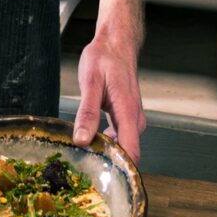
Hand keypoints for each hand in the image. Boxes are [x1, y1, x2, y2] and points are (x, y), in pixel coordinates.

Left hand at [72, 0, 145, 163]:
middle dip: (107, 161)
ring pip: (123, 146)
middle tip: (82, 161)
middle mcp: (134, 119)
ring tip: (83, 148)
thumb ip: (87, 112)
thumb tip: (82, 140)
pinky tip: (90, 136)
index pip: (131, 153)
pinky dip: (107, 140)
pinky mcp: (127, 116)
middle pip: (127, 154)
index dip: (118, 168)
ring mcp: (133, 118)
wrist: (116, 42)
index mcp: (127, 112)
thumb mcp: (90, 81)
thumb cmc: (104, 58)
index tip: (99, 174)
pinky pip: (121, 137)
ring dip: (106, 150)